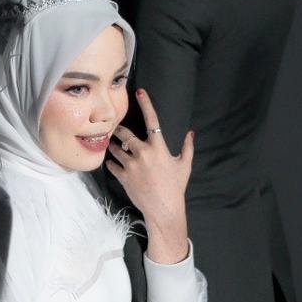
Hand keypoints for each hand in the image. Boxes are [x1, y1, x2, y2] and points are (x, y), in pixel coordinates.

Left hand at [106, 89, 192, 262]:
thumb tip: (191, 133)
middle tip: (115, 129)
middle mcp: (143, 153)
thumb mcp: (184, 166)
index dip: (146, 104)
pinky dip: (111, 162)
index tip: (140, 92)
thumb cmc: (175, 187)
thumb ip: (187, 148)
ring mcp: (132, 165)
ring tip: (112, 146)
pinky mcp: (123, 177)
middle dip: (118, 129)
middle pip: (125, 133)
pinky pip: (111, 164)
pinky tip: (113, 162)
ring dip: (112, 145)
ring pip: (115, 148)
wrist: (164, 209)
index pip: (152, 120)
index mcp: (159, 148)